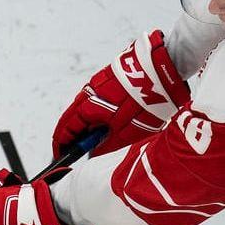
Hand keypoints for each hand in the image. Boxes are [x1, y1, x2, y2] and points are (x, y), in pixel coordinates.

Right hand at [52, 30, 187, 157]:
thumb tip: (93, 153)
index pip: (66, 129)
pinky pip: (95, 97)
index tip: (61, 156)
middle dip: (70, 134)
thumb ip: (107, 145)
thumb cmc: (145, 101)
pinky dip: (94, 111)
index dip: (61, 145)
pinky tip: (104, 119)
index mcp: (88, 107)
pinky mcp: (110, 76)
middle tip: (72, 149)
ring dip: (84, 122)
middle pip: (71, 117)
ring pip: (83, 106)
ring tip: (92, 137)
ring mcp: (99, 82)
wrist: (164, 68)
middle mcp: (89, 93)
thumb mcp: (127, 132)